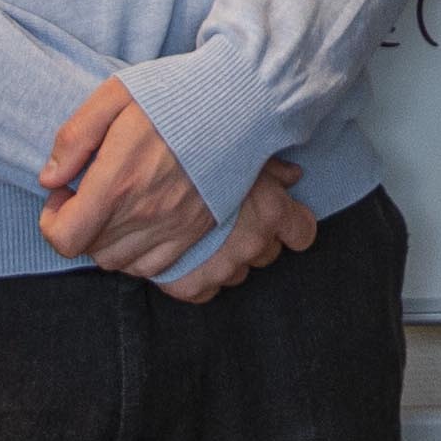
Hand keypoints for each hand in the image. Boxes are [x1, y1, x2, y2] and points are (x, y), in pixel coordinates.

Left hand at [38, 78, 219, 277]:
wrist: (242, 100)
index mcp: (118, 182)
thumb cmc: (176, 93)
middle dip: (79, 227)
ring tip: (115, 206)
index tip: (65, 192)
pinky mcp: (197, 230)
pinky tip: (141, 220)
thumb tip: (49, 179)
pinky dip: (138, 253)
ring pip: (120, 262)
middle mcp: (145, 214)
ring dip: (107, 241)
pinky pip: (155, 267)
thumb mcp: (115, 95)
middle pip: (91, 251)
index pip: (65, 239)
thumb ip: (74, 137)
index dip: (52, 221)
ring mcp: (175, 227)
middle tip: (89, 194)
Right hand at [158, 157, 317, 300]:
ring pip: (237, 272)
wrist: (138, 180)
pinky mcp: (190, 285)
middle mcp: (252, 244)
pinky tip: (186, 254)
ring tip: (203, 234)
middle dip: (254, 239)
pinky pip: (206, 290)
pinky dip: (198, 276)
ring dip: (226, 257)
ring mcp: (222, 268)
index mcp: (271, 213)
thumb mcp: (239, 150)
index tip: (283, 221)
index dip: (294, 227)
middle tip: (230, 218)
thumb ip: (272, 168)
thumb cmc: (193, 156)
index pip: (302, 233)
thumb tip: (294, 175)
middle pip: (267, 253)